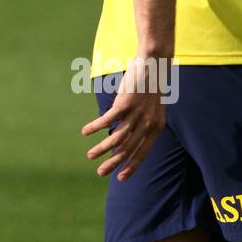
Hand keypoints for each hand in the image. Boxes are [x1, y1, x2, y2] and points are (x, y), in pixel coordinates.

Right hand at [80, 59, 168, 181]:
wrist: (154, 63)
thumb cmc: (151, 84)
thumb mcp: (152, 107)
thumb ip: (143, 122)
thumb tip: (127, 134)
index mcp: (156, 127)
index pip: (143, 153)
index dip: (131, 166)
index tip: (120, 178)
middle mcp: (147, 124)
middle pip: (127, 149)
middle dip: (113, 163)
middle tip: (100, 173)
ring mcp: (136, 114)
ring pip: (116, 138)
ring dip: (101, 148)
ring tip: (90, 155)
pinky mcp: (124, 104)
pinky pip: (106, 120)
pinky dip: (94, 127)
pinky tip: (85, 132)